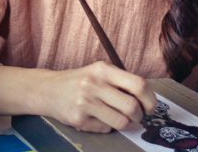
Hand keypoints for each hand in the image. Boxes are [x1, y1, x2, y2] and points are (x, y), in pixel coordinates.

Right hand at [40, 61, 156, 132]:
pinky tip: (99, 119)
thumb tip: (147, 100)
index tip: (150, 107)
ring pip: (121, 121)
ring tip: (121, 119)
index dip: (150, 99)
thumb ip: (121, 81)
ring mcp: (85, 102)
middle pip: (132, 106)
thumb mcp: (99, 72)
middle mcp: (94, 84)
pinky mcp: (78, 118)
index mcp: (103, 69)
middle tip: (138, 117)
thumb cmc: (80, 81)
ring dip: (126, 124)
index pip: (138, 84)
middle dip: (140, 116)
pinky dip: (107, 126)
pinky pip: (105, 129)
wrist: (47, 90)